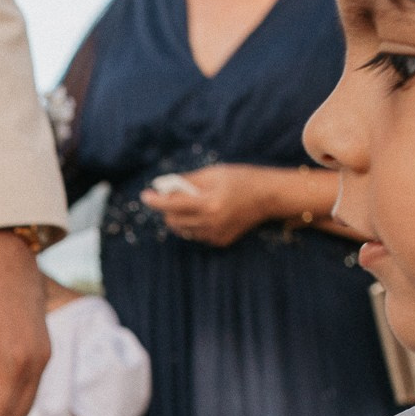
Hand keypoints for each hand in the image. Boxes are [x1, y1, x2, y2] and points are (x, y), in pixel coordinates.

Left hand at [142, 164, 280, 246]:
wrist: (269, 197)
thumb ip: (187, 181)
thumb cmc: (241, 179)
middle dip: (168, 208)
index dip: (156, 201)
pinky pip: (196, 235)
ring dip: (179, 217)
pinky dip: (193, 224)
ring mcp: (216, 235)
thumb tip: (163, 186)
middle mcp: (211, 222)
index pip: (172, 205)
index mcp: (210, 203)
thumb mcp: (213, 173)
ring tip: (191, 204)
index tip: (145, 195)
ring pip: (182, 230)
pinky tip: (206, 214)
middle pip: (173, 220)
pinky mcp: (220, 242)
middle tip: (172, 196)